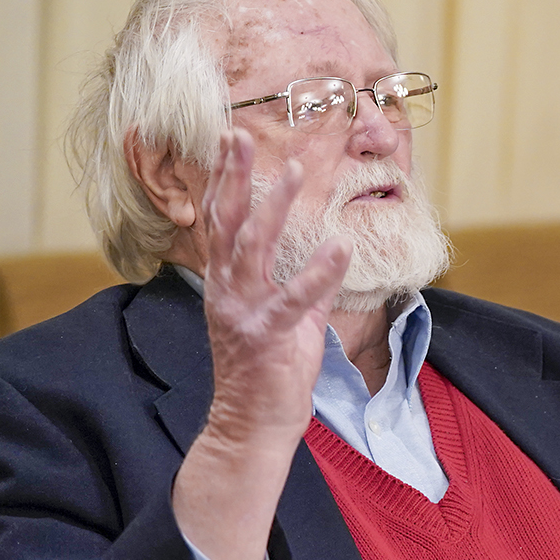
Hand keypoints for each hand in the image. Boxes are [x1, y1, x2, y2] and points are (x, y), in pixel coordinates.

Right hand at [195, 128, 349, 442]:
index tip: (227, 139)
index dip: (222, 179)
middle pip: (225, 221)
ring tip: (294, 170)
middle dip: (232, 175)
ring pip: (253, 248)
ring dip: (273, 206)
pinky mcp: (267, 336)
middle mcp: (226, 289)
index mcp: (226, 282)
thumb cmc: (268, 373)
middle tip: (238, 133)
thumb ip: (300, 287)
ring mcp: (243, 311)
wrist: (251, 426)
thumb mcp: (286, 320)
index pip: (220, 221)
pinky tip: (340, 248)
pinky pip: (294, 299)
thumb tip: (324, 259)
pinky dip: (318, 273)